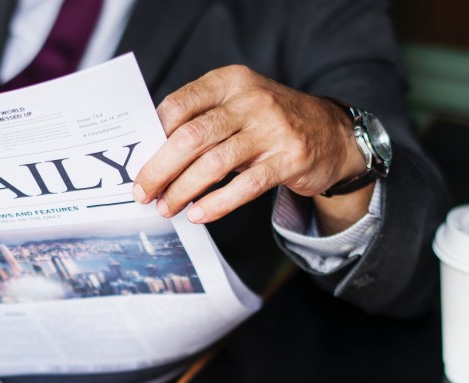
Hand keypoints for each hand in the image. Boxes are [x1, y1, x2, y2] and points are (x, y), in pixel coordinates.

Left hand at [133, 65, 368, 225]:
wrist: (332, 134)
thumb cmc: (270, 124)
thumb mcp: (237, 106)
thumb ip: (201, 121)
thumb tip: (152, 156)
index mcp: (229, 82)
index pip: (179, 105)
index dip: (152, 137)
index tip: (136, 164)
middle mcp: (250, 100)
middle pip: (191, 137)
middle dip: (160, 169)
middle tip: (143, 193)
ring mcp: (271, 129)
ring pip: (214, 164)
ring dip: (183, 190)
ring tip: (166, 208)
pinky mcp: (288, 159)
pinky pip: (245, 186)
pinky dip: (216, 204)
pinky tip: (198, 215)